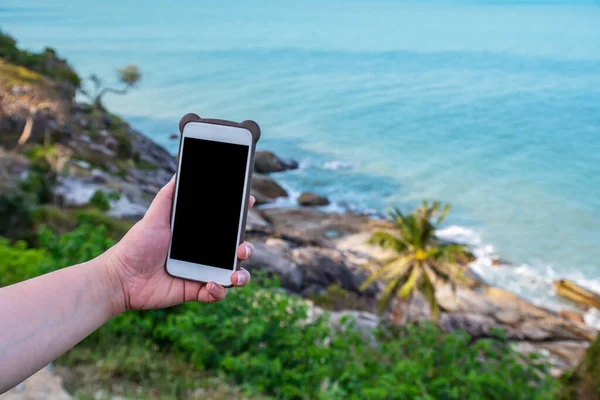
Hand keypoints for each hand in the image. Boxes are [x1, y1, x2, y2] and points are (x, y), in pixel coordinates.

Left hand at [103, 176, 253, 313]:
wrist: (121, 277)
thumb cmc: (135, 245)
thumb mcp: (154, 216)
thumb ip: (168, 196)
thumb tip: (179, 171)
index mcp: (197, 234)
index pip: (225, 224)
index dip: (239, 214)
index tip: (248, 202)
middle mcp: (204, 253)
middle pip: (235, 250)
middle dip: (246, 248)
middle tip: (242, 248)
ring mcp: (201, 272)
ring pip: (233, 274)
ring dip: (241, 274)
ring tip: (235, 274)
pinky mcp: (196, 291)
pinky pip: (217, 293)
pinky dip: (219, 291)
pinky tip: (211, 285)